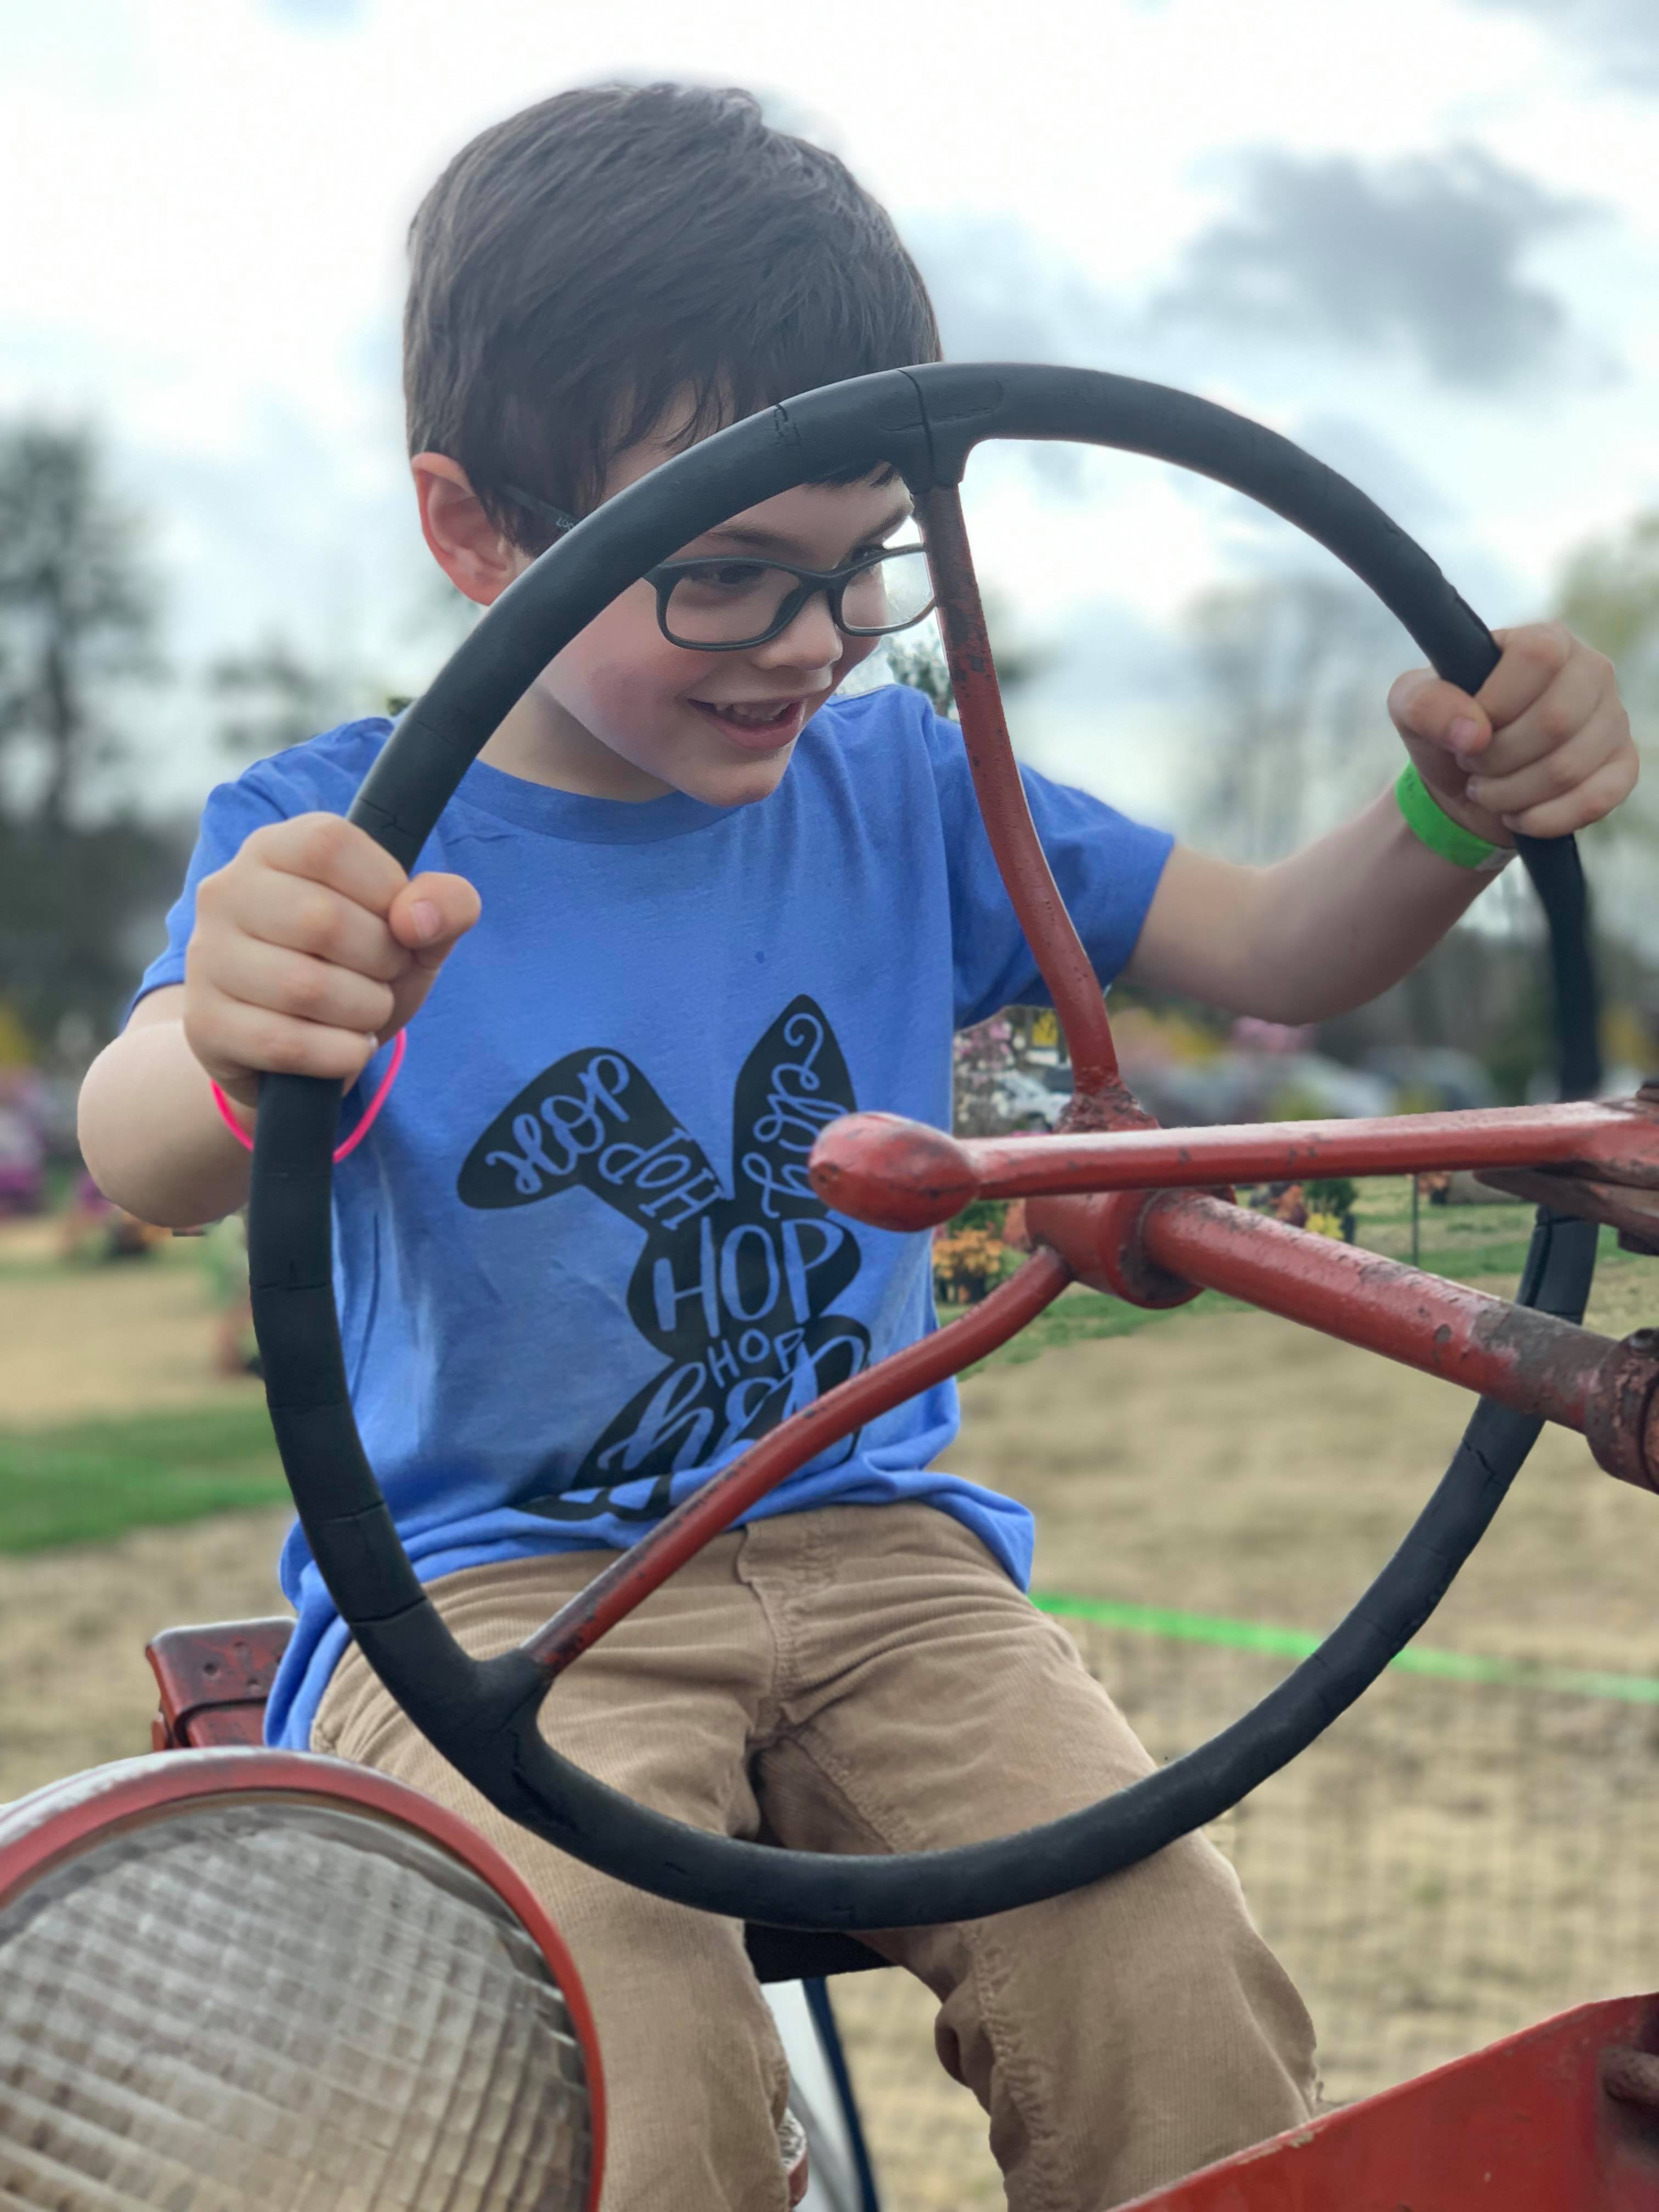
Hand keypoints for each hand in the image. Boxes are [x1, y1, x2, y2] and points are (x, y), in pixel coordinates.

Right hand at [183, 813, 480, 1109]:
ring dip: (363, 1011)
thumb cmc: (356, 970)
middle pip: (323, 920)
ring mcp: (207, 958)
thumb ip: (445, 906)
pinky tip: (346, 1048)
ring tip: (364, 1012)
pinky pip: (286, 1043)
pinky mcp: (204, 1023)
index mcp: (275, 848)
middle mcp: (228, 892)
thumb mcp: (415, 933)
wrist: (296, 1048)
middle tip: (383, 975)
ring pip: (306, 988)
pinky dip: (340, 1054)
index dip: (384, 889)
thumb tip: (418, 917)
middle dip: (381, 961)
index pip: (330, 844)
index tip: (396, 922)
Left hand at [1387, 621, 1636, 846]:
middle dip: (1498, 758)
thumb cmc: (1446, 730)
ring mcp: (1612, 719)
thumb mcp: (1411, 708)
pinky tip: (1517, 816)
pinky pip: (1596, 799)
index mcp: (1545, 640)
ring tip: (1486, 790)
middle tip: (1472, 766)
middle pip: (1556, 719)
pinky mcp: (1620, 767)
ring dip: (1512, 793)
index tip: (1467, 730)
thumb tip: (1472, 732)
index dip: (1496, 702)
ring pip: (1570, 766)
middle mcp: (1590, 671)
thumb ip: (1424, 703)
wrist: (1467, 783)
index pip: (1537, 656)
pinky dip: (1544, 819)